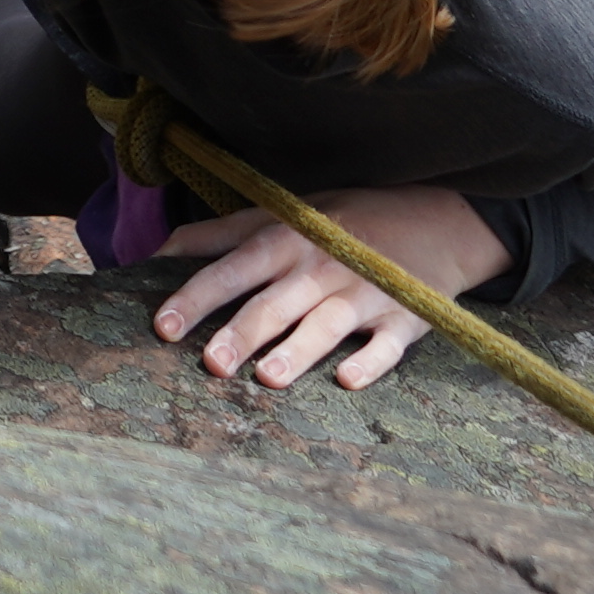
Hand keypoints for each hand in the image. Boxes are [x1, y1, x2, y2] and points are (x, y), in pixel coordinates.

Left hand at [152, 185, 507, 391]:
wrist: (434, 220)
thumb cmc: (342, 221)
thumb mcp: (282, 213)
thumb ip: (221, 234)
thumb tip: (159, 252)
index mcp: (286, 239)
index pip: (232, 269)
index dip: (197, 297)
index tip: (163, 326)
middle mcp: (322, 267)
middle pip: (275, 304)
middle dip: (242, 333)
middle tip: (211, 364)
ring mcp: (365, 293)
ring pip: (325, 325)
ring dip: (298, 350)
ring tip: (268, 378)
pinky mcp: (405, 319)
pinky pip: (386, 346)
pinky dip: (369, 362)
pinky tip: (347, 380)